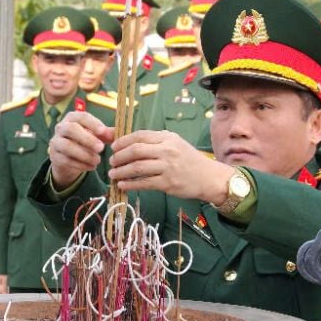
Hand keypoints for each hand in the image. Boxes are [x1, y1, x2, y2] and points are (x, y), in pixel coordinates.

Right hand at [49, 112, 113, 189]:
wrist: (67, 157)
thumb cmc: (84, 141)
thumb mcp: (96, 135)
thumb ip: (106, 134)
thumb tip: (118, 133)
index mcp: (73, 118)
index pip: (81, 116)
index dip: (92, 123)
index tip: (103, 131)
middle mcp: (61, 127)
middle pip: (71, 129)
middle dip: (87, 139)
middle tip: (101, 148)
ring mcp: (56, 142)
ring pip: (67, 146)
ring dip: (84, 154)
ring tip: (98, 161)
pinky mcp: (55, 156)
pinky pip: (66, 160)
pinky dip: (80, 165)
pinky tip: (91, 167)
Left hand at [108, 130, 232, 202]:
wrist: (208, 177)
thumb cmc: (189, 160)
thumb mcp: (175, 144)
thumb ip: (154, 141)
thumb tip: (128, 140)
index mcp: (167, 138)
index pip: (140, 135)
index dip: (123, 141)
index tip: (113, 147)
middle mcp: (167, 150)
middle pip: (136, 150)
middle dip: (119, 156)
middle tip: (112, 162)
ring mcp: (167, 167)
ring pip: (137, 167)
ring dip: (121, 171)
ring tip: (113, 174)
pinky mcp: (167, 183)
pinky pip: (144, 183)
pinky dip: (130, 184)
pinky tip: (122, 185)